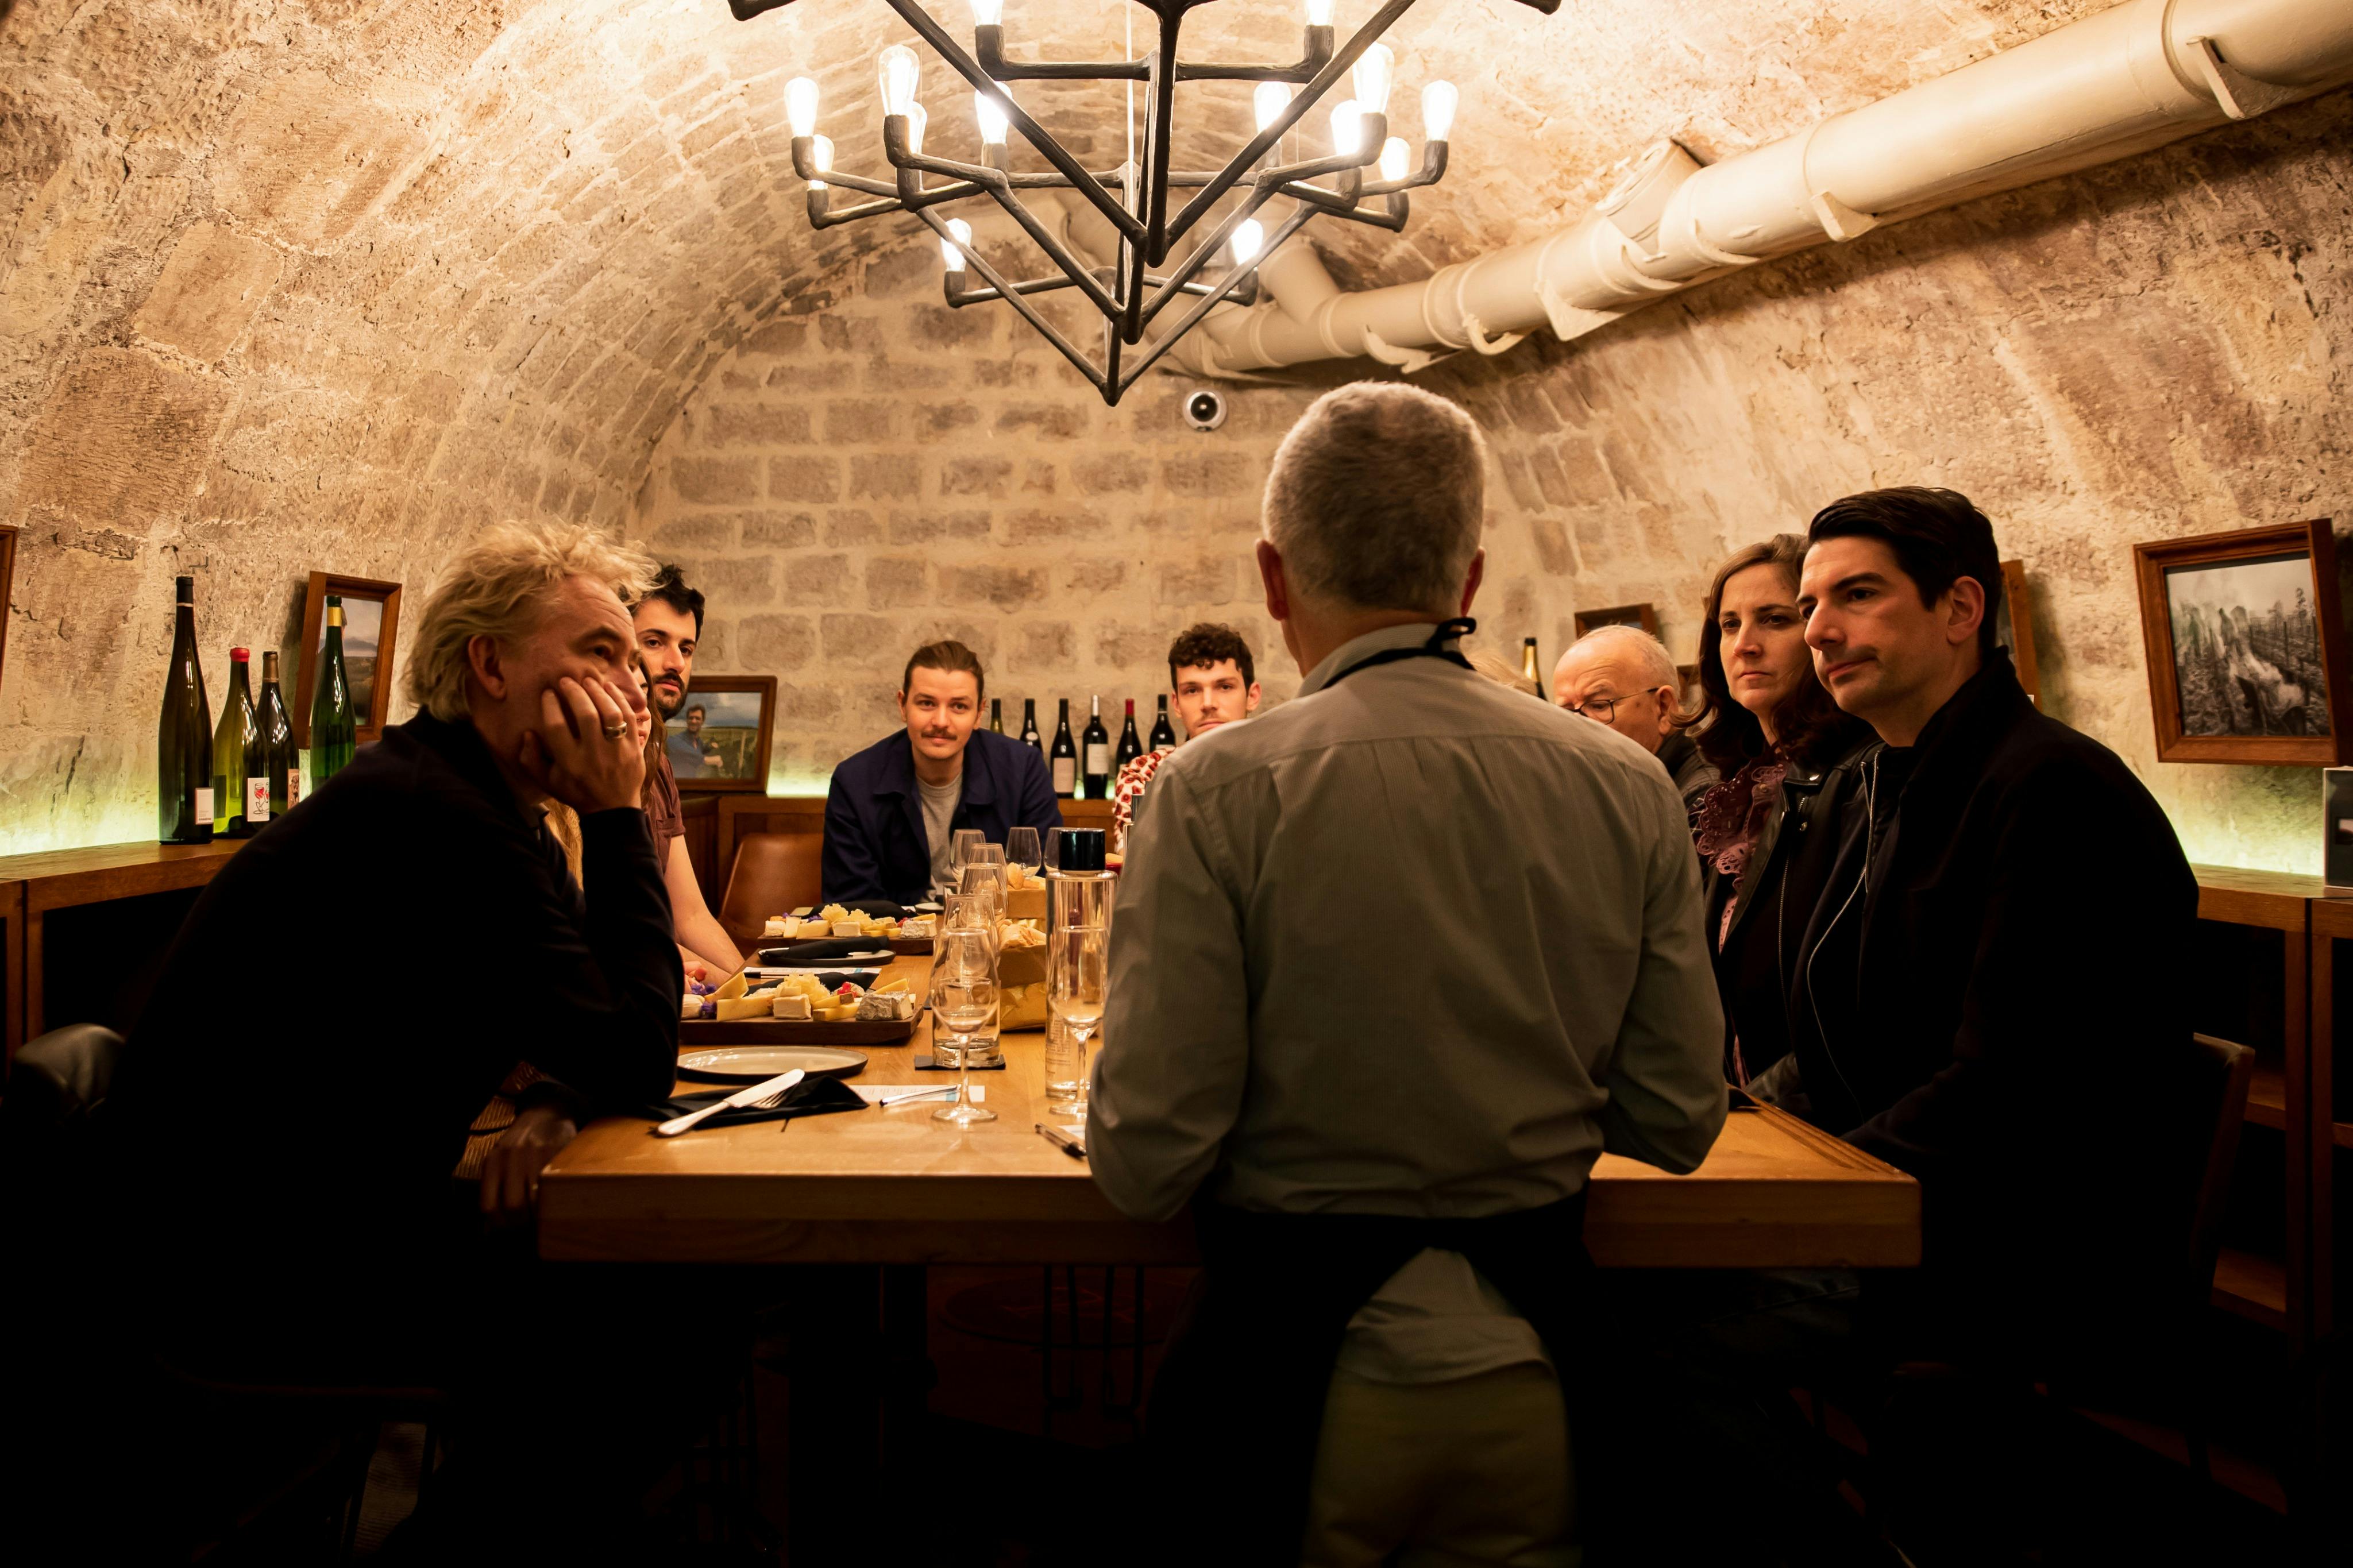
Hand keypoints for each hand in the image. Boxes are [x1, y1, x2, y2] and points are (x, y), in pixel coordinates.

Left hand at [480, 1102, 578, 1226]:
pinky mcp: (554, 1153)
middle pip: (513, 1205)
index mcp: (492, 1162)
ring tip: (542, 1213)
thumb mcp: (501, 1161)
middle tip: (529, 1222)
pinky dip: (554, 1199)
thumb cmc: (521, 1145)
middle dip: (523, 1221)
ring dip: (539, 1213)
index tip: (510, 1226)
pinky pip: (552, 1187)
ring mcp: (533, 1155)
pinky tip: (554, 1199)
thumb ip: (496, 1186)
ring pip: (534, 1200)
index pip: (489, 1206)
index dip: (500, 1223)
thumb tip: (494, 1224)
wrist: (545, 1115)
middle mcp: (510, 1158)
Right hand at [518, 674, 646, 813]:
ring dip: (597, 692)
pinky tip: (608, 687)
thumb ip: (531, 759)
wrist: (613, 810)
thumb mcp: (548, 782)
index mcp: (570, 763)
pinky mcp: (635, 748)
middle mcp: (594, 755)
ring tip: (587, 681)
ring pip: (610, 713)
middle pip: (585, 715)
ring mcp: (617, 751)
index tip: (548, 693)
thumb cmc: (576, 792)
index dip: (550, 706)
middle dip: (574, 692)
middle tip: (566, 680)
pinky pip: (630, 718)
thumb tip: (527, 733)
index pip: (557, 727)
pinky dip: (619, 699)